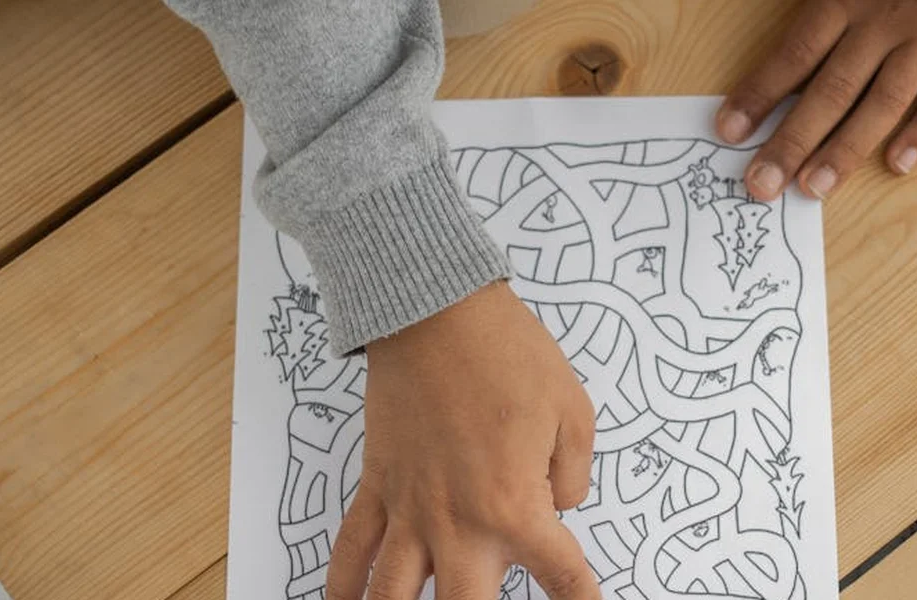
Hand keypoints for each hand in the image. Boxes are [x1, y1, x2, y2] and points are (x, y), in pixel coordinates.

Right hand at [326, 282, 600, 599]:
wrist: (436, 311)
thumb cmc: (508, 354)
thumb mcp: (573, 411)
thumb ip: (573, 475)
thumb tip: (560, 505)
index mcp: (513, 506)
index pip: (559, 575)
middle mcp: (457, 521)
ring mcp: (410, 508)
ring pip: (393, 595)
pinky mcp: (378, 484)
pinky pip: (352, 548)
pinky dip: (343, 585)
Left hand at [717, 0, 916, 199]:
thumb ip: (817, 2)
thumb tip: (777, 49)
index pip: (794, 55)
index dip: (759, 95)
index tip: (728, 133)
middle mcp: (884, 21)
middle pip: (832, 90)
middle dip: (792, 141)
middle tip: (762, 183)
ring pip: (884, 101)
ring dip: (847, 149)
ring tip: (814, 188)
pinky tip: (899, 165)